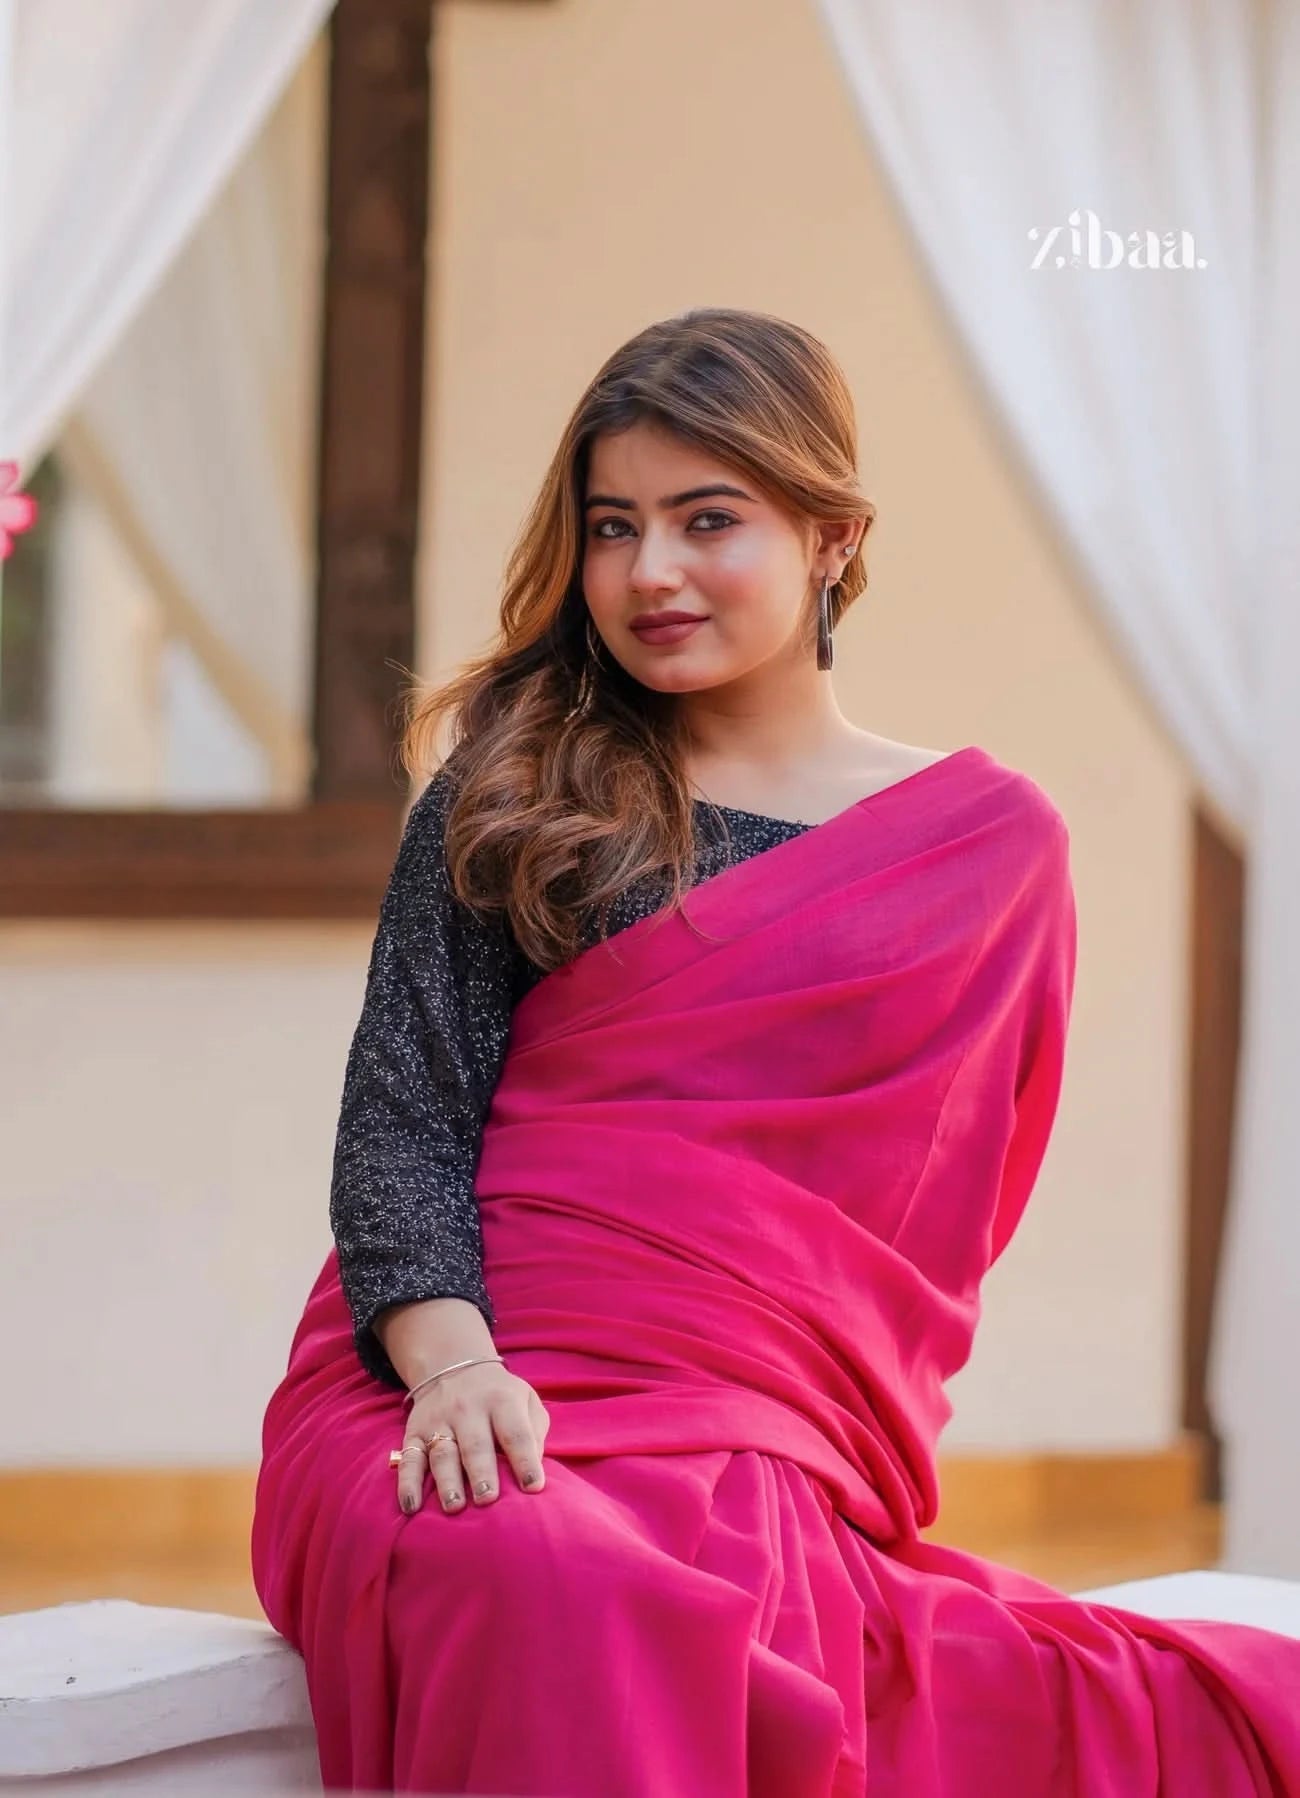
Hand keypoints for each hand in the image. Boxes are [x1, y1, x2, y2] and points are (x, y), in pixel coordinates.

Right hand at [395, 1361, 549, 1515]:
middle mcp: (468, 1410)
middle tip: (488, 1499)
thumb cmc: (501, 1397)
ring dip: (447, 1482)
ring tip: (454, 1507)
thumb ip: (535, 1432)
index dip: (525, 1460)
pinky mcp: (414, 1433)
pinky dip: (407, 1484)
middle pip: (476, 1444)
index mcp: (502, 1402)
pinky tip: (411, 1506)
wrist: (456, 1366)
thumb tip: (534, 1469)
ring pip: (442, 1453)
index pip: (516, 1433)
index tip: (533, 1487)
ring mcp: (438, 1421)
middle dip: (481, 1473)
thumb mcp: (526, 1401)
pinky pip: (409, 1459)